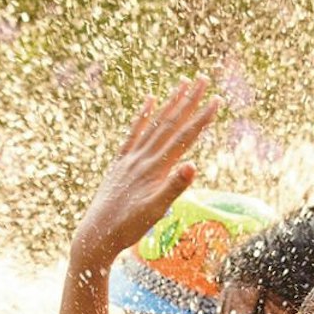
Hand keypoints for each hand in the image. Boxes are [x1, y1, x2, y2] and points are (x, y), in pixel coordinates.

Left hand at [70, 76, 221, 268]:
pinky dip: (143, 116)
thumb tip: (193, 165)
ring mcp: (130, 158)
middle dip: (189, 101)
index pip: (184, 138)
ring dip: (170, 103)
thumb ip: (173, 188)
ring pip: (154, 124)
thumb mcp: (154, 211)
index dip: (201, 119)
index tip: (217, 100)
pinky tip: (150, 101)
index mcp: (155, 168)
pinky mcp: (120, 163)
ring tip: (182, 83)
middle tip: (204, 79)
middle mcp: (143, 158)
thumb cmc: (127, 228)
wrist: (96, 234)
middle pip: (170, 124)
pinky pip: (133, 133)